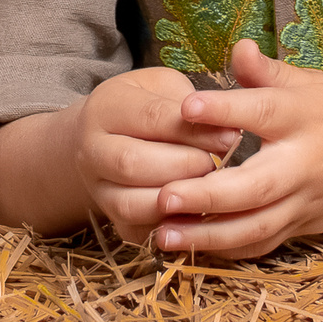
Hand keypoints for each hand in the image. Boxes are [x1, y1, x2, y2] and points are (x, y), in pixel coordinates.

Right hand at [66, 67, 239, 242]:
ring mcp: (97, 189)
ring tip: (209, 189)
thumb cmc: (146, 106)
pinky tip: (198, 213)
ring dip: (177, 200)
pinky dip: (172, 228)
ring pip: (132, 204)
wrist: (104, 139)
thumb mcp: (163, 89)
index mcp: (104, 107)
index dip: (195, 130)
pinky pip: (140, 232)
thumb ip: (189, 107)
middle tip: (219, 164)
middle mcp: (91, 150)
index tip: (231, 135)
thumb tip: (228, 133)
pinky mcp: (113, 220)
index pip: (151, 118)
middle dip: (185, 166)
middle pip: (132, 163)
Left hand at [153, 41, 322, 256]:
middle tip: (162, 195)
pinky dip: (227, 251)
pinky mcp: (301, 229)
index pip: (262, 112)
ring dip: (209, 236)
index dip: (224, 110)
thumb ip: (269, 72)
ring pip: (256, 227)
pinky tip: (190, 250)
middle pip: (256, 186)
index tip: (184, 107)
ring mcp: (304, 203)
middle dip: (208, 195)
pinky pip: (263, 245)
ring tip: (164, 235)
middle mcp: (305, 164)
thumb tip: (238, 46)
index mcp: (306, 117)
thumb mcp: (313, 84)